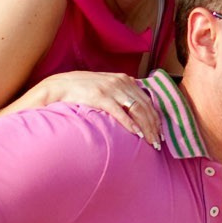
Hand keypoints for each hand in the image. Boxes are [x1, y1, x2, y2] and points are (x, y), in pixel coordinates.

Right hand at [29, 71, 160, 147]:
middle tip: (158, 142)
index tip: (161, 132)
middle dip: (154, 126)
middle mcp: (121, 82)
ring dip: (146, 127)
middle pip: (145, 106)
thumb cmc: (84, 89)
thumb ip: (122, 91)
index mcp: (125, 79)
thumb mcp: (107, 85)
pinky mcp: (100, 96)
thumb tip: (137, 100)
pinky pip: (119, 112)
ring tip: (151, 141)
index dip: (156, 117)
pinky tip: (137, 133)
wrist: (60, 85)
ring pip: (136, 110)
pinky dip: (130, 123)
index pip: (147, 100)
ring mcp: (111, 89)